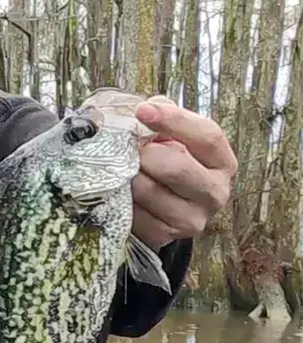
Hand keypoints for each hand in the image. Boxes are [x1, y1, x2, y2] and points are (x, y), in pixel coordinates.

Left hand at [131, 96, 236, 249]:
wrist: (158, 207)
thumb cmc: (166, 161)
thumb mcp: (172, 135)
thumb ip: (165, 117)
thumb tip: (145, 107)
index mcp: (222, 161)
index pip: (207, 136)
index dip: (173, 120)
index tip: (142, 110)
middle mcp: (215, 192)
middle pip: (176, 167)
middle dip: (145, 153)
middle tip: (128, 148)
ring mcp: (192, 219)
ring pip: (148, 190)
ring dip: (127, 176)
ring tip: (121, 169)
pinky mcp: (165, 235)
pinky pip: (134, 214)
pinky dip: (120, 198)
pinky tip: (119, 191)